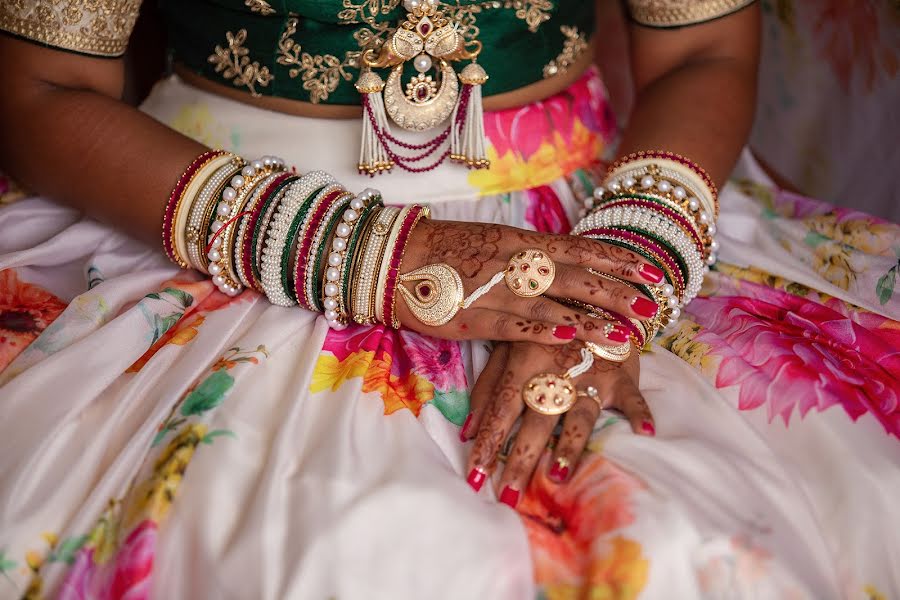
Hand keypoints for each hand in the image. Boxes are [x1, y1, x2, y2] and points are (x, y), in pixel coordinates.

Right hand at [397, 220, 664, 345]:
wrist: (393, 258)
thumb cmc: (443, 251)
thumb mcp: (490, 242)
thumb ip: (526, 255)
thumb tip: (561, 265)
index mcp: (519, 242)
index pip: (579, 249)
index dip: (616, 260)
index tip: (650, 270)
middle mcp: (513, 262)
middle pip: (575, 276)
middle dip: (616, 291)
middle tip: (652, 306)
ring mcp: (495, 288)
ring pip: (552, 302)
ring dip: (590, 319)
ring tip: (624, 335)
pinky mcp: (473, 315)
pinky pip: (513, 323)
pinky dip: (542, 330)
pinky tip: (568, 338)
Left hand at [460, 341, 653, 507]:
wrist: (589, 292)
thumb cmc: (541, 325)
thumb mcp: (508, 346)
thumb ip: (487, 387)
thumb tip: (466, 431)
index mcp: (523, 364)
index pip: (501, 410)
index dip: (488, 443)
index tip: (475, 477)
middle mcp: (555, 373)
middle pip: (535, 421)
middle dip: (520, 459)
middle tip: (509, 495)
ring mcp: (591, 375)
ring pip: (579, 414)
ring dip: (569, 445)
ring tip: (557, 475)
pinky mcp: (622, 376)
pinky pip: (634, 397)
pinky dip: (641, 414)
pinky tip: (644, 434)